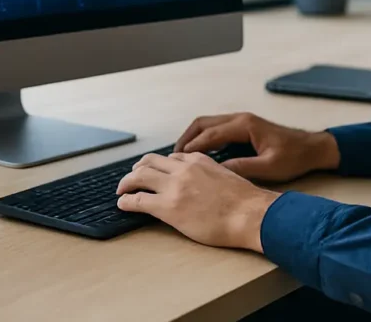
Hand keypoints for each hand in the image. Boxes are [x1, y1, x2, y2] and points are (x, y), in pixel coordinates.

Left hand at [116, 151, 279, 250]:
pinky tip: (123, 204)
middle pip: (150, 161)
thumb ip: (210, 173)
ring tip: (122, 189)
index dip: (160, 165)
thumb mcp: (226, 175)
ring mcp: (174, 186)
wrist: (249, 214)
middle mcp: (183, 168)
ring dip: (127, 181)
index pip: (172, 157)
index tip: (156, 171)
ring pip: (140, 175)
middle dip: (138, 168)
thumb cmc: (244, 201)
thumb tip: (206, 182)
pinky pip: (139, 200)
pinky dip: (127, 200)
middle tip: (132, 177)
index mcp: (198, 160)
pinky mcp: (168, 207)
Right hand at [174, 112, 340, 182]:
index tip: (176, 160)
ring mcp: (241, 121)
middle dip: (186, 138)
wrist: (312, 148)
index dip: (192, 147)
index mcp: (244, 125)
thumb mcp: (269, 167)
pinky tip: (198, 155)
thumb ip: (243, 168)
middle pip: (203, 123)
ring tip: (180, 157)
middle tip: (172, 157)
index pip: (210, 133)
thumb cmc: (294, 157)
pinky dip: (203, 139)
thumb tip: (217, 173)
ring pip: (208, 124)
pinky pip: (216, 129)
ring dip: (193, 138)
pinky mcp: (243, 127)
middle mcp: (240, 119)